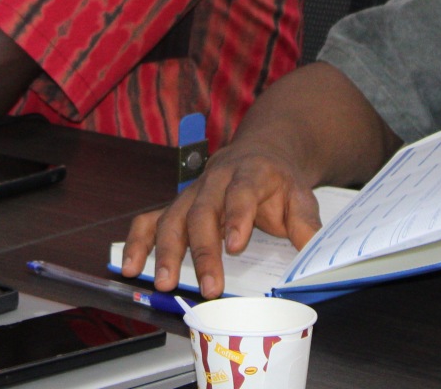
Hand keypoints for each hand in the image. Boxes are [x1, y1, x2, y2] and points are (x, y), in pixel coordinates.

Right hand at [118, 142, 322, 298]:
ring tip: (163, 282)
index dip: (237, 217)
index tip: (236, 245)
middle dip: (203, 250)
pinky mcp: (176, 205)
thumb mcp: (301, 195)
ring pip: (173, 217)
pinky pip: (151, 220)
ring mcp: (192, 193)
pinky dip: (138, 242)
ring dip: (166, 251)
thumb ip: (305, 222)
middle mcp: (215, 181)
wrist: (258, 153)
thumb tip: (310, 249)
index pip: (241, 193)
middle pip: (204, 212)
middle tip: (209, 286)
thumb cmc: (278, 181)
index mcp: (250, 173)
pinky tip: (131, 265)